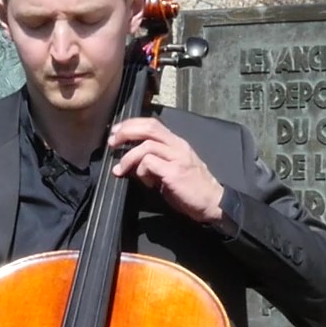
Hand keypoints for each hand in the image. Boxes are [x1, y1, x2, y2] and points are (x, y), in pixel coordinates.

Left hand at [108, 117, 232, 230]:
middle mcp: (178, 146)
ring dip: (128, 157)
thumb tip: (132, 161)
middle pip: (148, 128)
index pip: (152, 124)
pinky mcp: (175, 172)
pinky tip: (146, 183)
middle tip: (112, 142)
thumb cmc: (192, 189)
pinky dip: (141, 172)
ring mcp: (177, 158)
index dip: (131, 125)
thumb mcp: (173, 168)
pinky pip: (150, 163)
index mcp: (176, 143)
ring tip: (120, 170)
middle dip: (126, 132)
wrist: (213, 203)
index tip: (116, 132)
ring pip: (146, 146)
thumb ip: (156, 160)